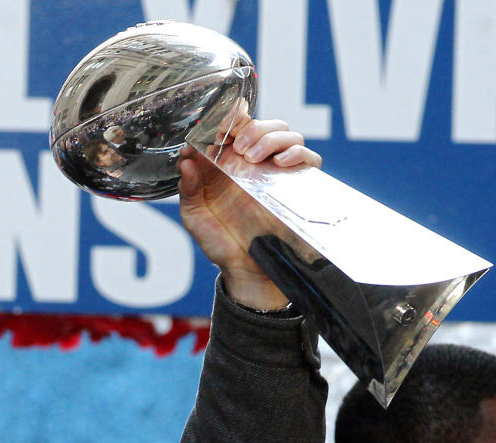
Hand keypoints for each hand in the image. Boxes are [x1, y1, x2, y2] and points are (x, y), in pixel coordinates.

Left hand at [178, 118, 320, 309]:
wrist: (246, 272)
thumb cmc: (221, 244)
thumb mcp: (195, 217)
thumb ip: (189, 188)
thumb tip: (186, 159)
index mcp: (227, 165)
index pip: (234, 129)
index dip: (230, 117)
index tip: (222, 121)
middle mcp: (254, 165)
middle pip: (264, 125)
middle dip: (251, 127)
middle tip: (238, 146)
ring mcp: (277, 174)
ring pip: (287, 134)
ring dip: (270, 137)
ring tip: (252, 158)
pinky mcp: (297, 186)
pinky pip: (309, 158)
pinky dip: (297, 153)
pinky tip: (280, 163)